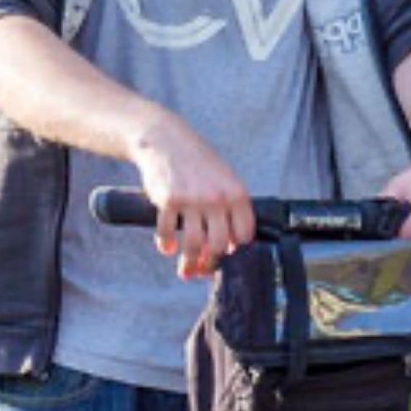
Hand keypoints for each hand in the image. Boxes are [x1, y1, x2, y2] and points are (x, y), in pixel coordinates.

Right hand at [126, 114, 252, 278]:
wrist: (166, 140)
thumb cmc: (198, 164)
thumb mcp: (224, 180)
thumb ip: (230, 210)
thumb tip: (229, 247)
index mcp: (236, 194)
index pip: (244, 235)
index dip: (236, 252)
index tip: (226, 258)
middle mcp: (216, 198)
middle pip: (218, 245)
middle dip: (210, 264)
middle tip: (202, 270)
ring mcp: (191, 199)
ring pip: (193, 244)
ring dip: (188, 263)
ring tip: (186, 270)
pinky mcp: (168, 200)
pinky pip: (167, 232)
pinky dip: (166, 245)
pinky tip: (167, 248)